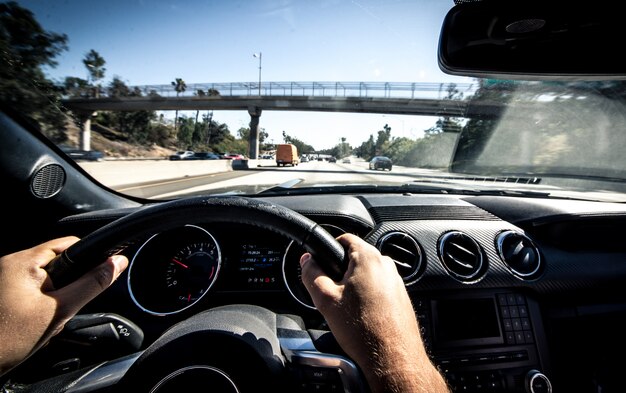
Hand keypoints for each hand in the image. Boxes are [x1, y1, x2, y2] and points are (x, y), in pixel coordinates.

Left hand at [0, 236, 128, 375]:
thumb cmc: (10, 339)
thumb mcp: (61, 310)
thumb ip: (92, 284)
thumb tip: (117, 263)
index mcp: (22, 261)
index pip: (69, 244)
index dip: (89, 258)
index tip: (100, 275)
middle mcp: (10, 265)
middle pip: (58, 262)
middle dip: (68, 284)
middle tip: (62, 307)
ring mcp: (4, 279)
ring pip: (47, 278)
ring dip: (55, 296)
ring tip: (44, 317)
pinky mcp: (3, 293)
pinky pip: (33, 290)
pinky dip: (42, 303)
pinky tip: (35, 321)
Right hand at [300, 233, 448, 392]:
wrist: (392, 358)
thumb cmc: (365, 331)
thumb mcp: (326, 300)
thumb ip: (311, 274)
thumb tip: (306, 261)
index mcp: (368, 258)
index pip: (344, 238)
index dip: (328, 250)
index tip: (321, 265)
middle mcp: (386, 265)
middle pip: (355, 258)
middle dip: (340, 273)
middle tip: (332, 295)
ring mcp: (396, 282)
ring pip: (366, 275)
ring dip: (354, 287)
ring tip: (347, 310)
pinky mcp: (401, 297)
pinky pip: (378, 289)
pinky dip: (367, 298)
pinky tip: (361, 317)